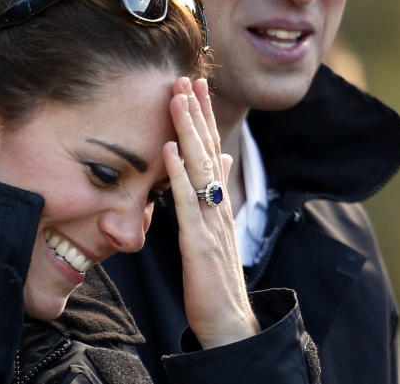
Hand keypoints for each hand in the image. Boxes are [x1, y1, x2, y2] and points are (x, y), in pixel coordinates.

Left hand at [164, 77, 260, 347]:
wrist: (229, 323)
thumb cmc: (217, 278)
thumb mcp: (216, 228)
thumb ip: (217, 192)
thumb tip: (223, 157)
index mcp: (218, 202)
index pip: (211, 150)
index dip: (203, 117)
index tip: (195, 85)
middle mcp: (218, 206)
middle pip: (208, 150)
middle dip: (197, 112)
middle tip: (187, 76)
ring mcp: (211, 222)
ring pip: (199, 168)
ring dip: (187, 130)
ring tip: (177, 98)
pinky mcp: (199, 243)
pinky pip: (187, 203)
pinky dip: (178, 173)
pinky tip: (169, 149)